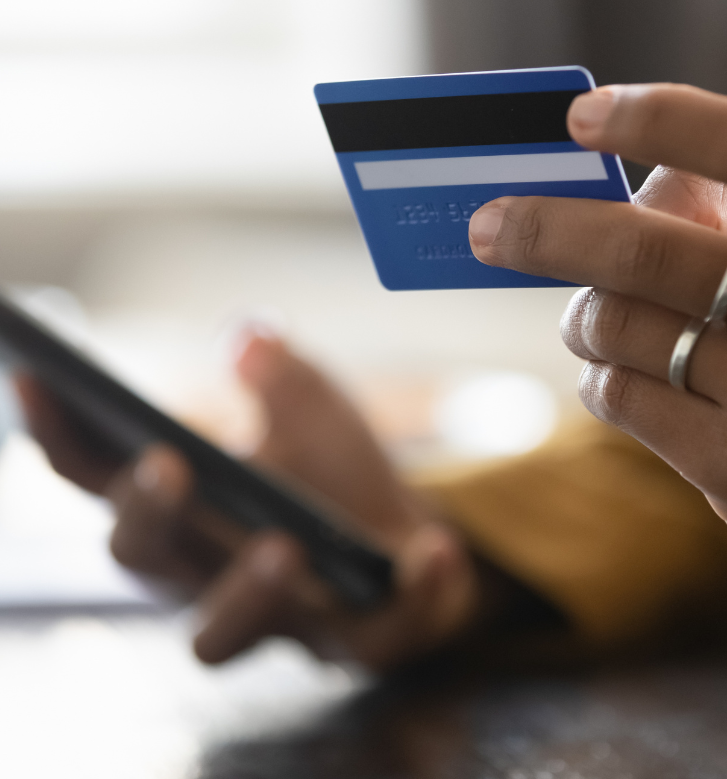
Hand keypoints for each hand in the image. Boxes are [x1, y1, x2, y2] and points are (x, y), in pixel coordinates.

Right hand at [17, 334, 478, 669]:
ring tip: (281, 544)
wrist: (405, 542)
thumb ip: (283, 376)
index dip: (62, 435)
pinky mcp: (353, 643)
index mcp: (184, 511)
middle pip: (144, 561)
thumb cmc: (333, 476)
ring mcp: (274, 618)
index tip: (38, 375)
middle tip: (167, 464)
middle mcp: (206, 573)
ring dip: (245, 590)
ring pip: (222, 637)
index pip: (102, 479)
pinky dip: (411, 595)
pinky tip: (435, 552)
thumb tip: (250, 335)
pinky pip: (376, 638)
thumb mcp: (316, 411)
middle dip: (146, 514)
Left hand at [468, 83, 726, 644]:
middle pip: (646, 248)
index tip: (581, 116)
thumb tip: (622, 183)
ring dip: (582, 315)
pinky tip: (626, 374)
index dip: (657, 118)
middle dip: (545, 229)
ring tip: (596, 317)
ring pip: (616, 325)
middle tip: (490, 223)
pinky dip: (600, 374)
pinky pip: (618, 394)